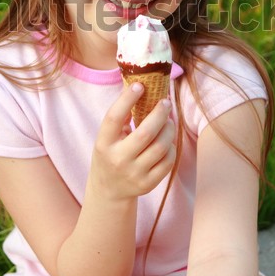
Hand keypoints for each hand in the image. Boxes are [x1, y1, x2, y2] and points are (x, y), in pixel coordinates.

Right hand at [90, 83, 175, 200]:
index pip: (113, 118)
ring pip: (160, 147)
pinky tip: (167, 140)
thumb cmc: (110, 153)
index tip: (140, 85)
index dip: (127, 100)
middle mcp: (118, 160)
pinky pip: (168, 161)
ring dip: (169, 129)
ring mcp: (134, 174)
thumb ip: (121, 117)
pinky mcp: (148, 184)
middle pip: (145, 133)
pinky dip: (171, 147)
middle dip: (160, 114)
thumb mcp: (107, 137)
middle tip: (165, 103)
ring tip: (169, 121)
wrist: (109, 190)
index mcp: (104, 144)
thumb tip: (140, 87)